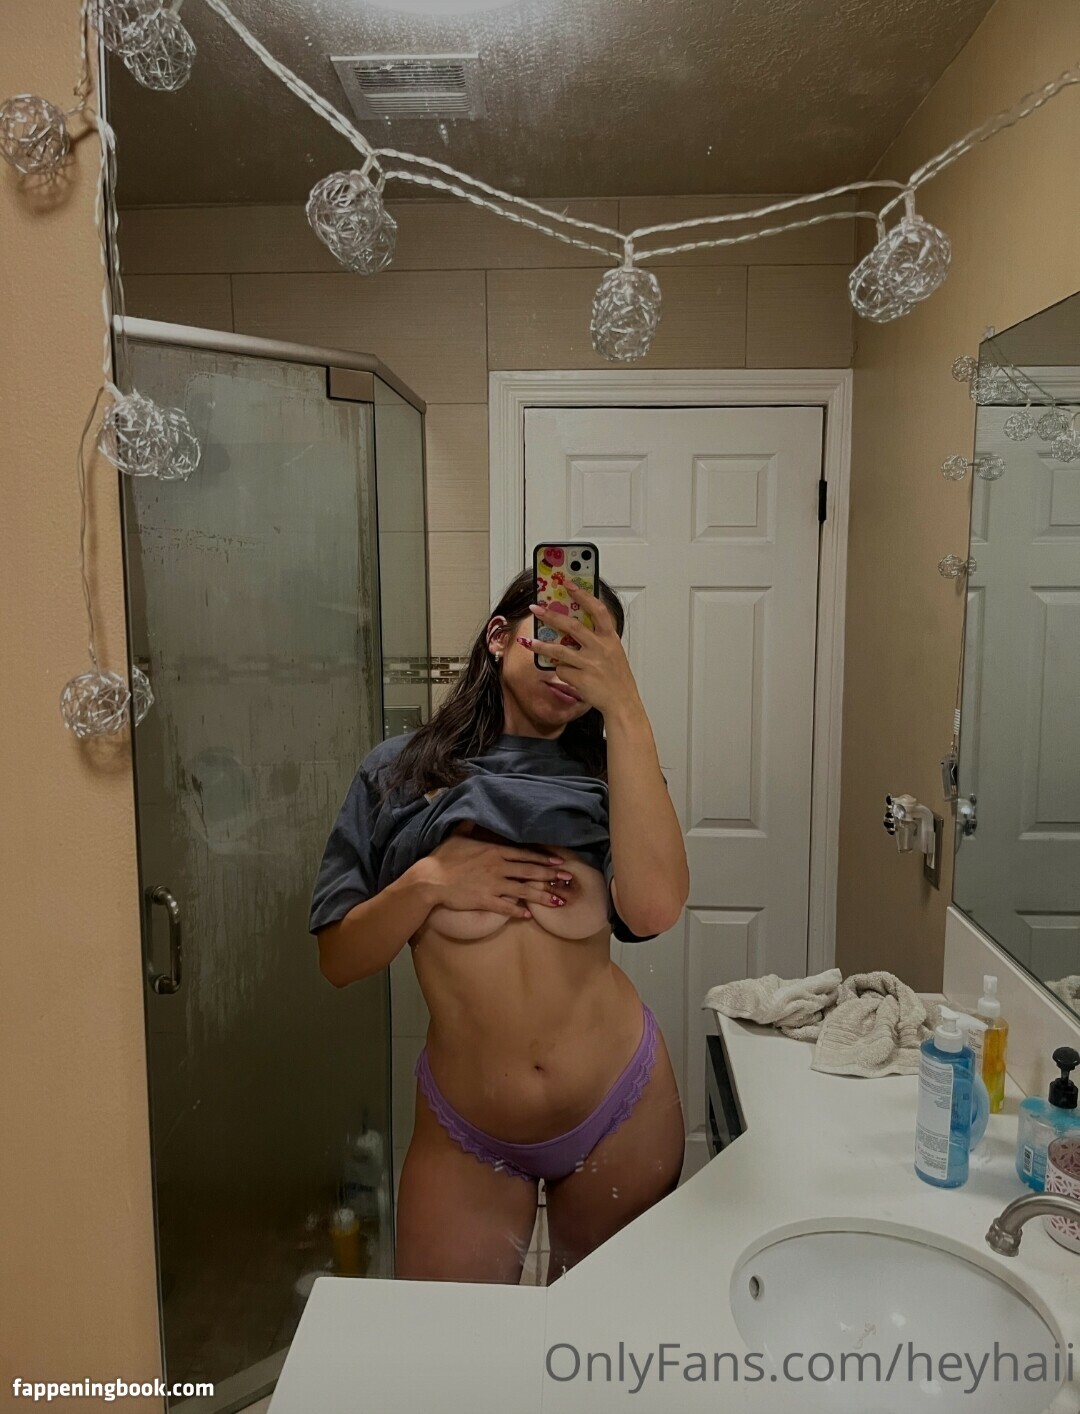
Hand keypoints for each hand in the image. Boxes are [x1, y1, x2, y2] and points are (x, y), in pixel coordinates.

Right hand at [419, 835, 574, 917]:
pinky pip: (506, 907)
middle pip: (530, 871)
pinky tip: (529, 915)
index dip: (543, 859)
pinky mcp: (485, 900)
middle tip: (568, 879)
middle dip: (551, 875)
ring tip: (559, 901)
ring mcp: (493, 884)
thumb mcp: (457, 836)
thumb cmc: (442, 857)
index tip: (559, 862)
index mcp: (494, 851)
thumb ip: (469, 826)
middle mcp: (498, 867)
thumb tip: (471, 813)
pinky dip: (518, 911)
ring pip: (524, 890)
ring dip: (542, 896)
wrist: (429, 879)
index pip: (525, 854)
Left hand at [516, 583, 641, 718]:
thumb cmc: (617, 677)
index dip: (582, 594)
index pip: (597, 609)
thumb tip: (571, 628)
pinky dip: (562, 671)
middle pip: (571, 626)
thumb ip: (597, 639)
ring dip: (541, 646)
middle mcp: (600, 648)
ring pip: (559, 650)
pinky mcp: (580, 678)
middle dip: (551, 616)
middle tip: (536, 609)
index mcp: (610, 638)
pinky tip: (570, 675)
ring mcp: (590, 663)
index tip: (568, 584)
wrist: (622, 703)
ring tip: (528, 642)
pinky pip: (562, 670)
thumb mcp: (613, 652)